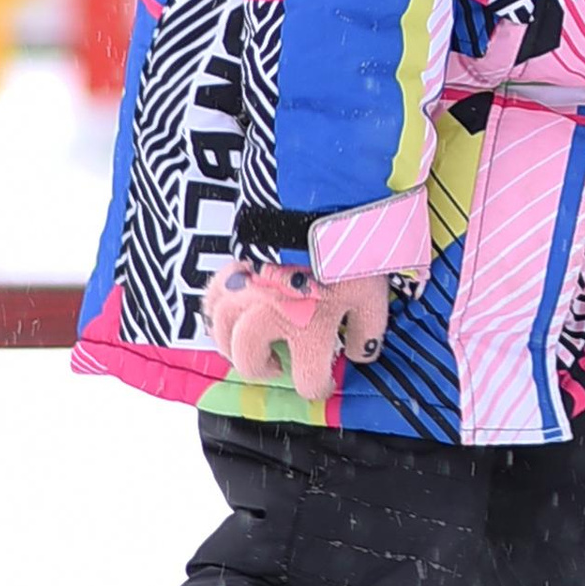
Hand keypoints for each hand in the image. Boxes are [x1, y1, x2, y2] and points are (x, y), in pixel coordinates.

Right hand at [202, 261, 389, 402]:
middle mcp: (271, 316)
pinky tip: (231, 312)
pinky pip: (212, 295)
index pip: (307, 380)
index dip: (318, 386)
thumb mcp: (371, 294)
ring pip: (223, 330)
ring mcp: (250, 290)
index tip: (324, 380)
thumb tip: (360, 355)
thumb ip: (367, 331)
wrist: (326, 200)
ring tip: (253, 343)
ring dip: (233, 343)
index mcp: (309, 329)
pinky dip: (217, 309)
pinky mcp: (238, 265)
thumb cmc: (351, 251)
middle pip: (247, 358)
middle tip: (278, 364)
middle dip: (262, 368)